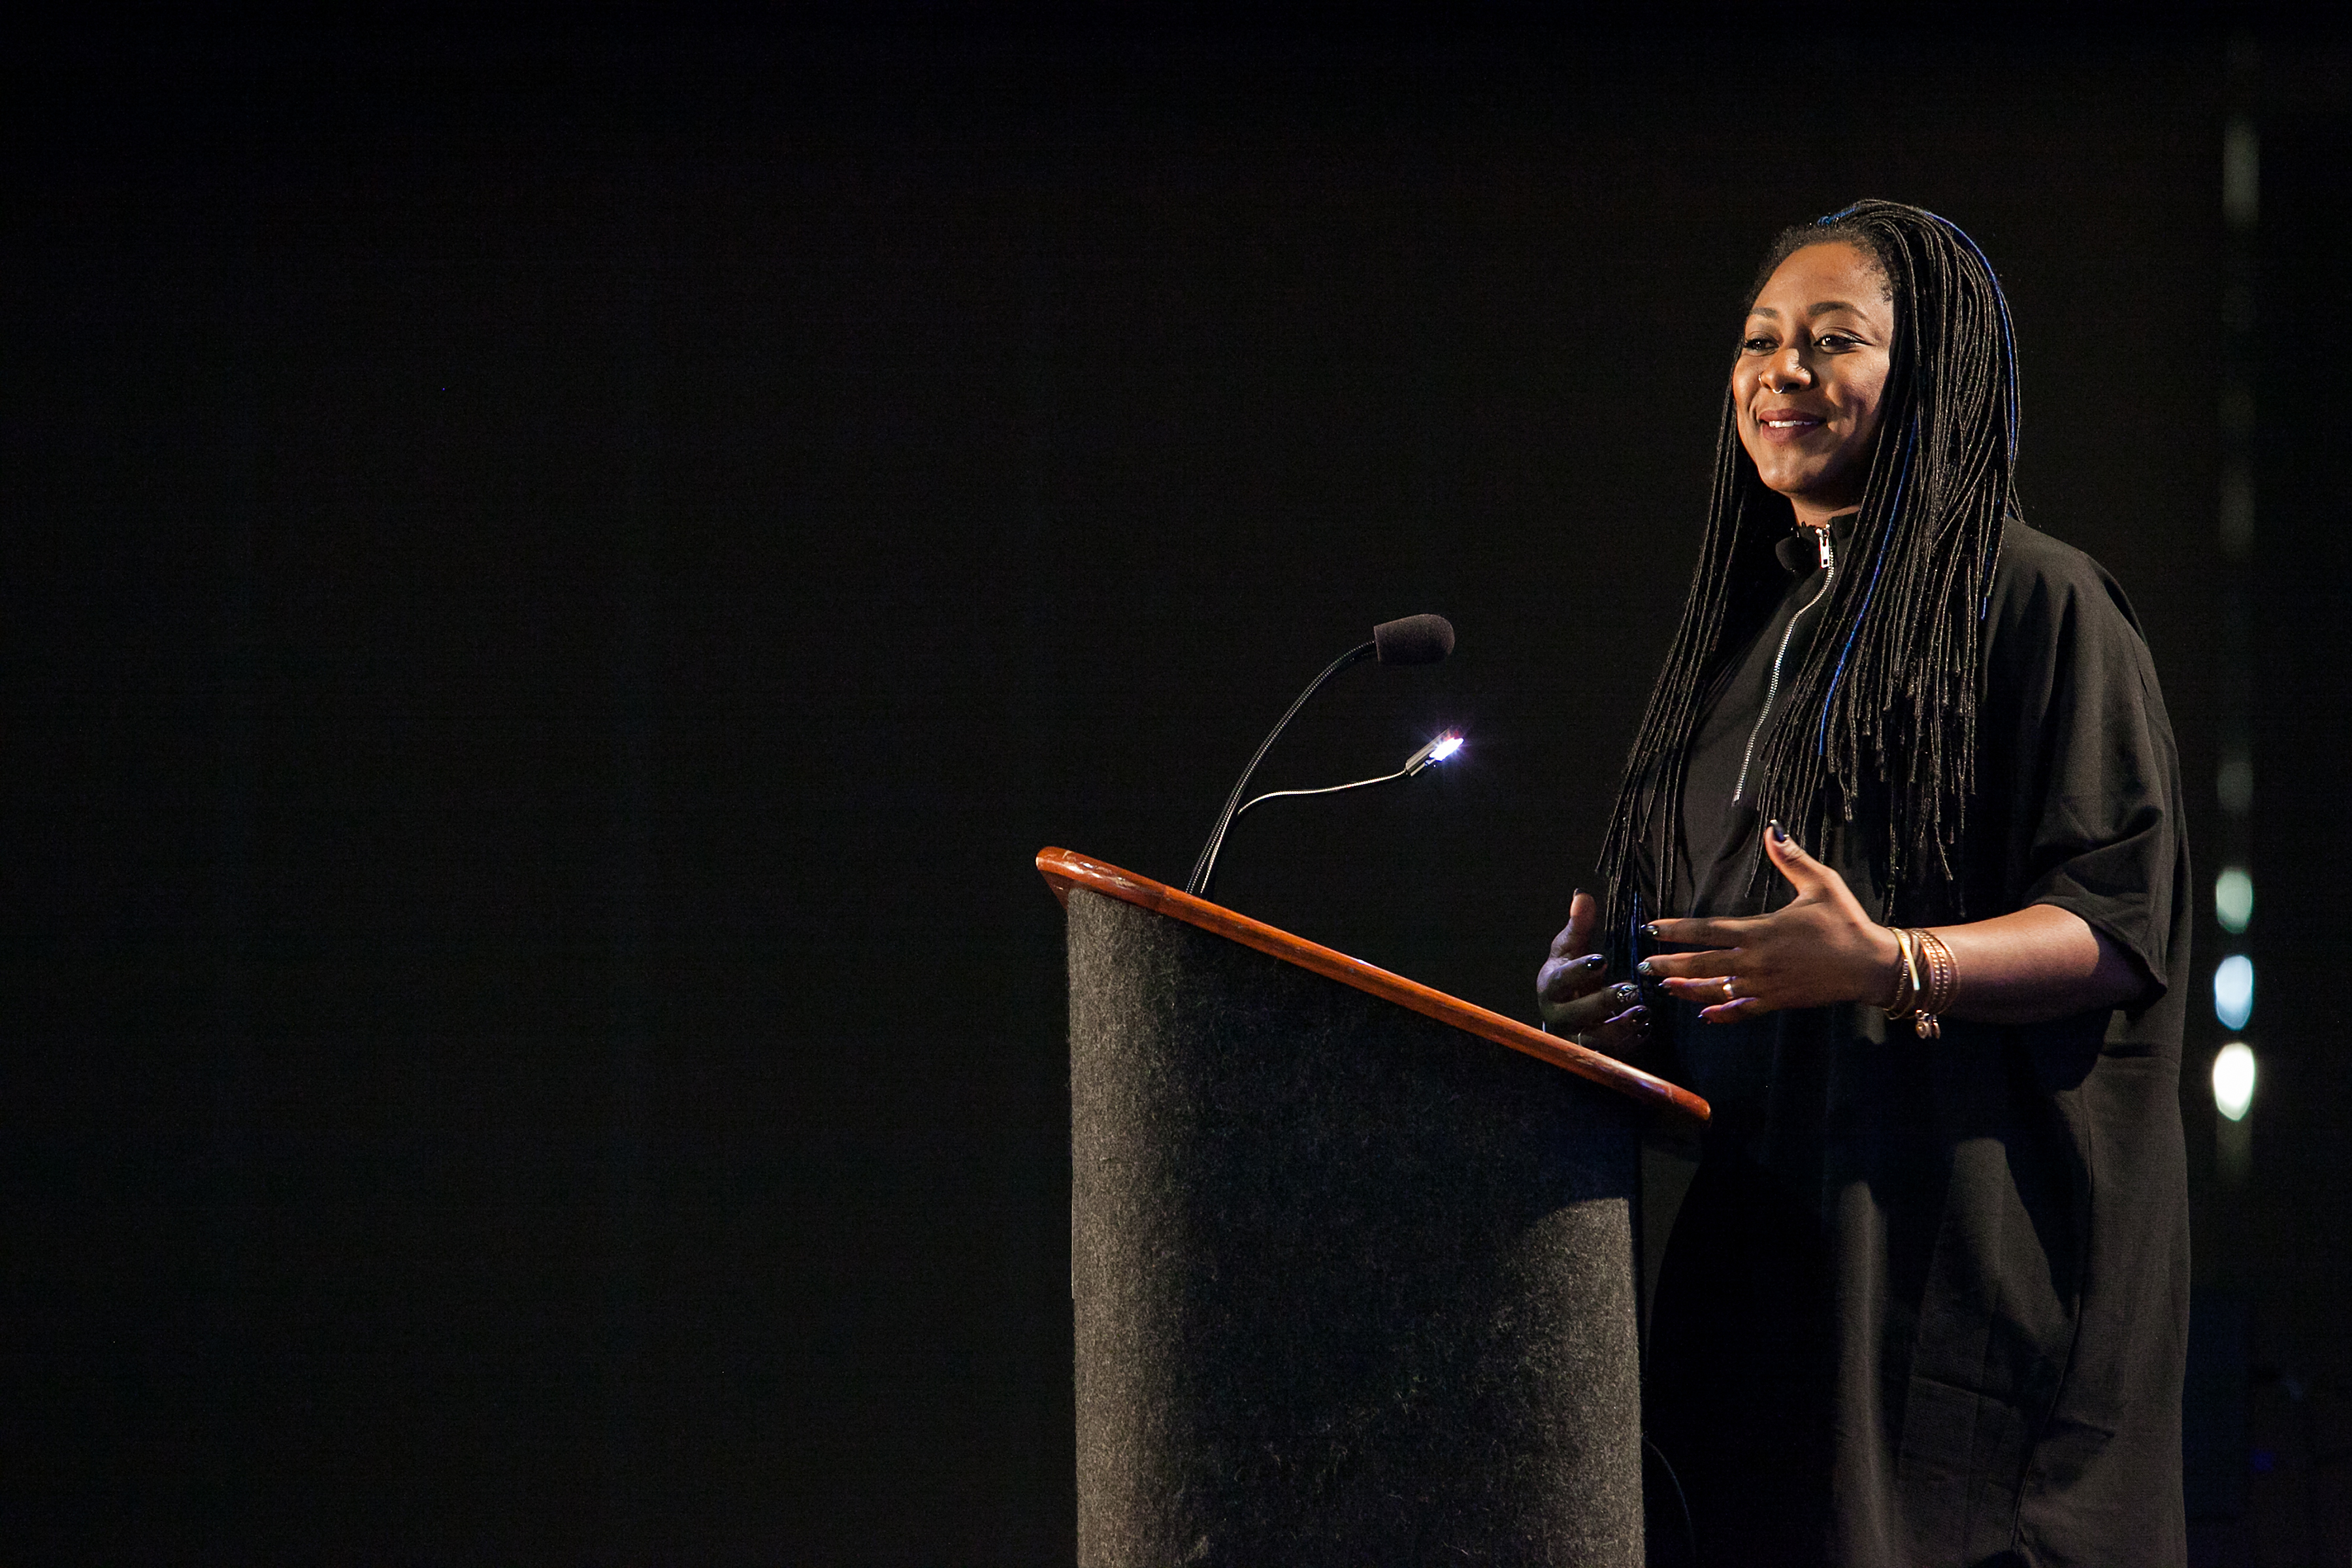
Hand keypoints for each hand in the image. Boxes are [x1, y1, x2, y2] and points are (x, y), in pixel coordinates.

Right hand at [1536, 888, 1646, 1054]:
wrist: (1563, 1014)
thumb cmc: (1570, 977)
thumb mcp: (1571, 950)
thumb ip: (1579, 926)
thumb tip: (1582, 895)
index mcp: (1550, 986)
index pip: (1561, 980)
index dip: (1579, 972)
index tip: (1602, 959)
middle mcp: (1557, 1016)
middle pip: (1577, 1014)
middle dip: (1603, 1002)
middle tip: (1631, 989)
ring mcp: (1574, 1039)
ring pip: (1593, 1041)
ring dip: (1619, 1028)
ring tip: (1643, 1013)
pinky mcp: (1592, 1055)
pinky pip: (1610, 1055)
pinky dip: (1629, 1044)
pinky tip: (1645, 1029)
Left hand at [1641, 823, 1899, 1022]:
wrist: (1870, 964)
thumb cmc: (1846, 921)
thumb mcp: (1821, 883)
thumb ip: (1791, 858)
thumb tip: (1772, 829)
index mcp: (1760, 931)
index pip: (1708, 930)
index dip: (1677, 930)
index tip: (1652, 928)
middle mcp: (1756, 960)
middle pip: (1703, 963)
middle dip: (1670, 963)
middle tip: (1644, 966)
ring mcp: (1765, 984)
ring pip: (1717, 989)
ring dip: (1688, 988)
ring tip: (1665, 987)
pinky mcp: (1778, 1001)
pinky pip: (1743, 1010)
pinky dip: (1723, 1013)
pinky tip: (1707, 1015)